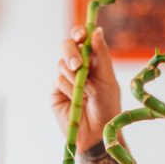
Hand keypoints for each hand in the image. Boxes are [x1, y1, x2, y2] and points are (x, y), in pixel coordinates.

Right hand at [51, 26, 121, 153]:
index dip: (78, 34)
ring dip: (75, 76)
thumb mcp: (108, 78)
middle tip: (78, 64)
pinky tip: (79, 99)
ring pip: (61, 63)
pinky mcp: (56, 92)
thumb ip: (101, 55)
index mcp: (92, 60)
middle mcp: (77, 67)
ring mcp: (65, 79)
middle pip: (67, 47)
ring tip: (88, 92)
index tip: (81, 35)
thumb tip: (96, 30)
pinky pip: (59, 81)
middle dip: (71, 53)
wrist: (98, 133)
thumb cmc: (107, 107)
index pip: (81, 40)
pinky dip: (70, 88)